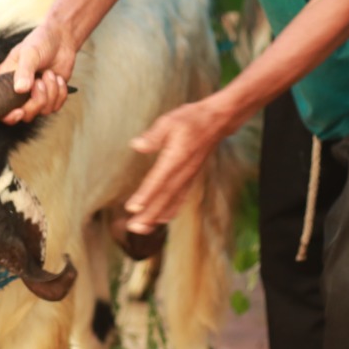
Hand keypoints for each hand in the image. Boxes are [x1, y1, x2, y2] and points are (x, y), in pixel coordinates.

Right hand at [0, 21, 76, 123]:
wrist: (61, 38)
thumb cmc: (40, 41)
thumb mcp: (30, 52)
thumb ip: (24, 71)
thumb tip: (19, 89)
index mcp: (6, 81)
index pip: (2, 107)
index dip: (9, 116)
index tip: (19, 111)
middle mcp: (19, 91)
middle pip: (26, 114)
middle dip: (37, 100)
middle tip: (41, 81)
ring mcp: (35, 95)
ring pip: (43, 110)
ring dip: (51, 92)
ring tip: (50, 74)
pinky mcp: (50, 96)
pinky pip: (56, 106)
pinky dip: (60, 93)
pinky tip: (58, 78)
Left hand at [124, 96, 240, 233]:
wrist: (216, 121)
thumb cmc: (191, 119)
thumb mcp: (169, 121)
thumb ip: (153, 136)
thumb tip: (137, 145)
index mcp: (176, 158)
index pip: (158, 180)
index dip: (145, 195)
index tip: (132, 208)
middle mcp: (183, 172)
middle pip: (165, 197)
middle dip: (149, 214)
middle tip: (133, 227)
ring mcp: (188, 177)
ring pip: (172, 201)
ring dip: (157, 217)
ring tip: (142, 229)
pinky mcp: (190, 178)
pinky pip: (180, 199)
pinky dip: (170, 211)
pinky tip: (161, 219)